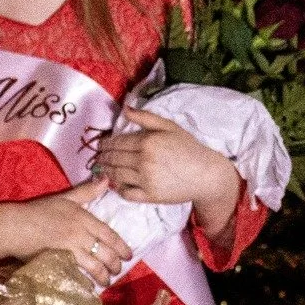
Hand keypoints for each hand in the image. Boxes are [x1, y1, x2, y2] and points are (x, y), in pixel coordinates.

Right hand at [0, 178, 133, 286]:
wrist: (15, 225)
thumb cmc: (39, 211)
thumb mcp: (65, 198)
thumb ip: (87, 191)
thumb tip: (106, 180)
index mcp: (84, 218)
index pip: (109, 235)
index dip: (122, 247)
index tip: (129, 255)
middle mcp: (80, 234)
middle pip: (106, 253)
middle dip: (115, 264)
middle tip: (118, 270)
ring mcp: (70, 249)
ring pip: (95, 266)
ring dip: (104, 276)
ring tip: (107, 281)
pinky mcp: (60, 262)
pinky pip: (79, 274)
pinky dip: (87, 281)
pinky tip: (90, 286)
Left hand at [95, 108, 240, 227]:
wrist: (206, 174)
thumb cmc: (189, 148)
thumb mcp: (170, 127)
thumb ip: (146, 118)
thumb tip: (125, 109)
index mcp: (147, 141)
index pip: (117, 142)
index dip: (105, 143)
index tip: (101, 144)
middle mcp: (143, 160)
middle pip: (113, 158)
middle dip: (103, 157)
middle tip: (98, 157)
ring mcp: (145, 179)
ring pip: (116, 175)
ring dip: (106, 171)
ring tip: (103, 168)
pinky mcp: (149, 195)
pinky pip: (126, 192)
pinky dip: (118, 188)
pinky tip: (116, 184)